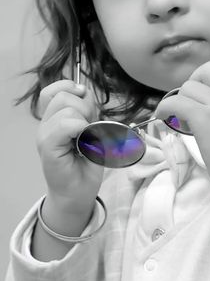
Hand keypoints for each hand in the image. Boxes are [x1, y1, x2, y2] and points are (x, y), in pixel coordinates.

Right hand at [36, 80, 103, 213]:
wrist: (78, 192)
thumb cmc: (86, 163)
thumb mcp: (92, 130)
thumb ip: (88, 111)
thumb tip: (85, 91)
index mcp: (55, 117)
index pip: (57, 88)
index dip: (75, 90)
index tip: (88, 108)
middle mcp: (46, 123)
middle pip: (64, 95)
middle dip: (85, 107)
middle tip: (90, 129)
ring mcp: (44, 134)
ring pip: (67, 108)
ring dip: (84, 120)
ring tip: (86, 139)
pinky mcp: (47, 147)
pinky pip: (66, 124)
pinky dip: (81, 129)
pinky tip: (83, 143)